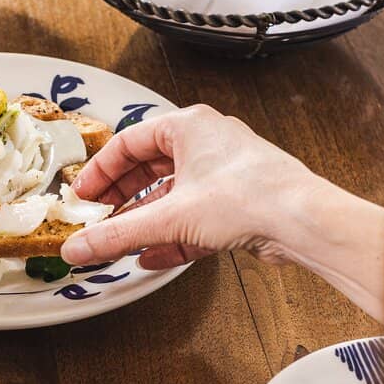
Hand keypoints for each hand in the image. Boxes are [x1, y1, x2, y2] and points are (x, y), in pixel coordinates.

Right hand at [61, 105, 314, 270]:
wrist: (303, 220)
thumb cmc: (252, 195)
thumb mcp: (170, 216)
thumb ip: (119, 233)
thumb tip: (79, 247)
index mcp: (189, 127)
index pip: (128, 142)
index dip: (100, 170)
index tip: (83, 195)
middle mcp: (207, 144)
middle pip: (149, 168)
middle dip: (122, 197)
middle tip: (99, 217)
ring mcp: (224, 174)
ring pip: (172, 195)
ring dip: (146, 219)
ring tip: (122, 239)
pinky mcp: (237, 203)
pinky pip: (194, 217)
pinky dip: (172, 236)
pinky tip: (153, 256)